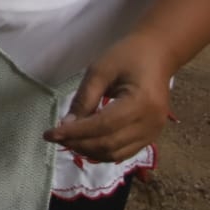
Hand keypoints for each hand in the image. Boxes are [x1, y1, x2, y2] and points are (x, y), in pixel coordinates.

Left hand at [42, 33, 173, 162]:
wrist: (158, 55)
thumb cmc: (128, 56)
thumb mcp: (100, 70)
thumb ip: (84, 98)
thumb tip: (67, 124)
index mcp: (141, 103)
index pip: (102, 126)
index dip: (75, 133)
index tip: (51, 134)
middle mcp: (151, 123)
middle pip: (109, 144)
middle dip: (79, 143)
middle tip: (55, 137)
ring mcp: (153, 133)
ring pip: (116, 154)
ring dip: (89, 151)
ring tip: (68, 140)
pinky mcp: (151, 136)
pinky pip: (124, 152)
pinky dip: (102, 151)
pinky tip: (85, 142)